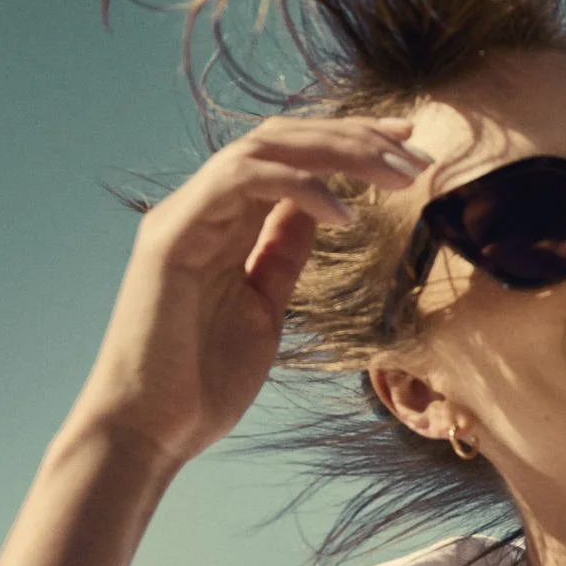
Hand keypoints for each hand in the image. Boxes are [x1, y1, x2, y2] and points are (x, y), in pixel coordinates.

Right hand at [66, 114, 428, 467]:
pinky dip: (297, 187)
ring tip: (396, 174)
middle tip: (415, 149)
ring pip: (263, 147)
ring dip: (336, 151)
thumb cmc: (202, 381)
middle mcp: (203, 206)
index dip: (349, 143)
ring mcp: (184, 216)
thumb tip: (319, 212)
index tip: (408, 148)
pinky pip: (239, 181)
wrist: (150, 429)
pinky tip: (345, 216)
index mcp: (225, 222)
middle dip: (353, 136)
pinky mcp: (171, 235)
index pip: (290, 159)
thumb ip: (283, 254)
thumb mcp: (264, 307)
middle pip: (281, 140)